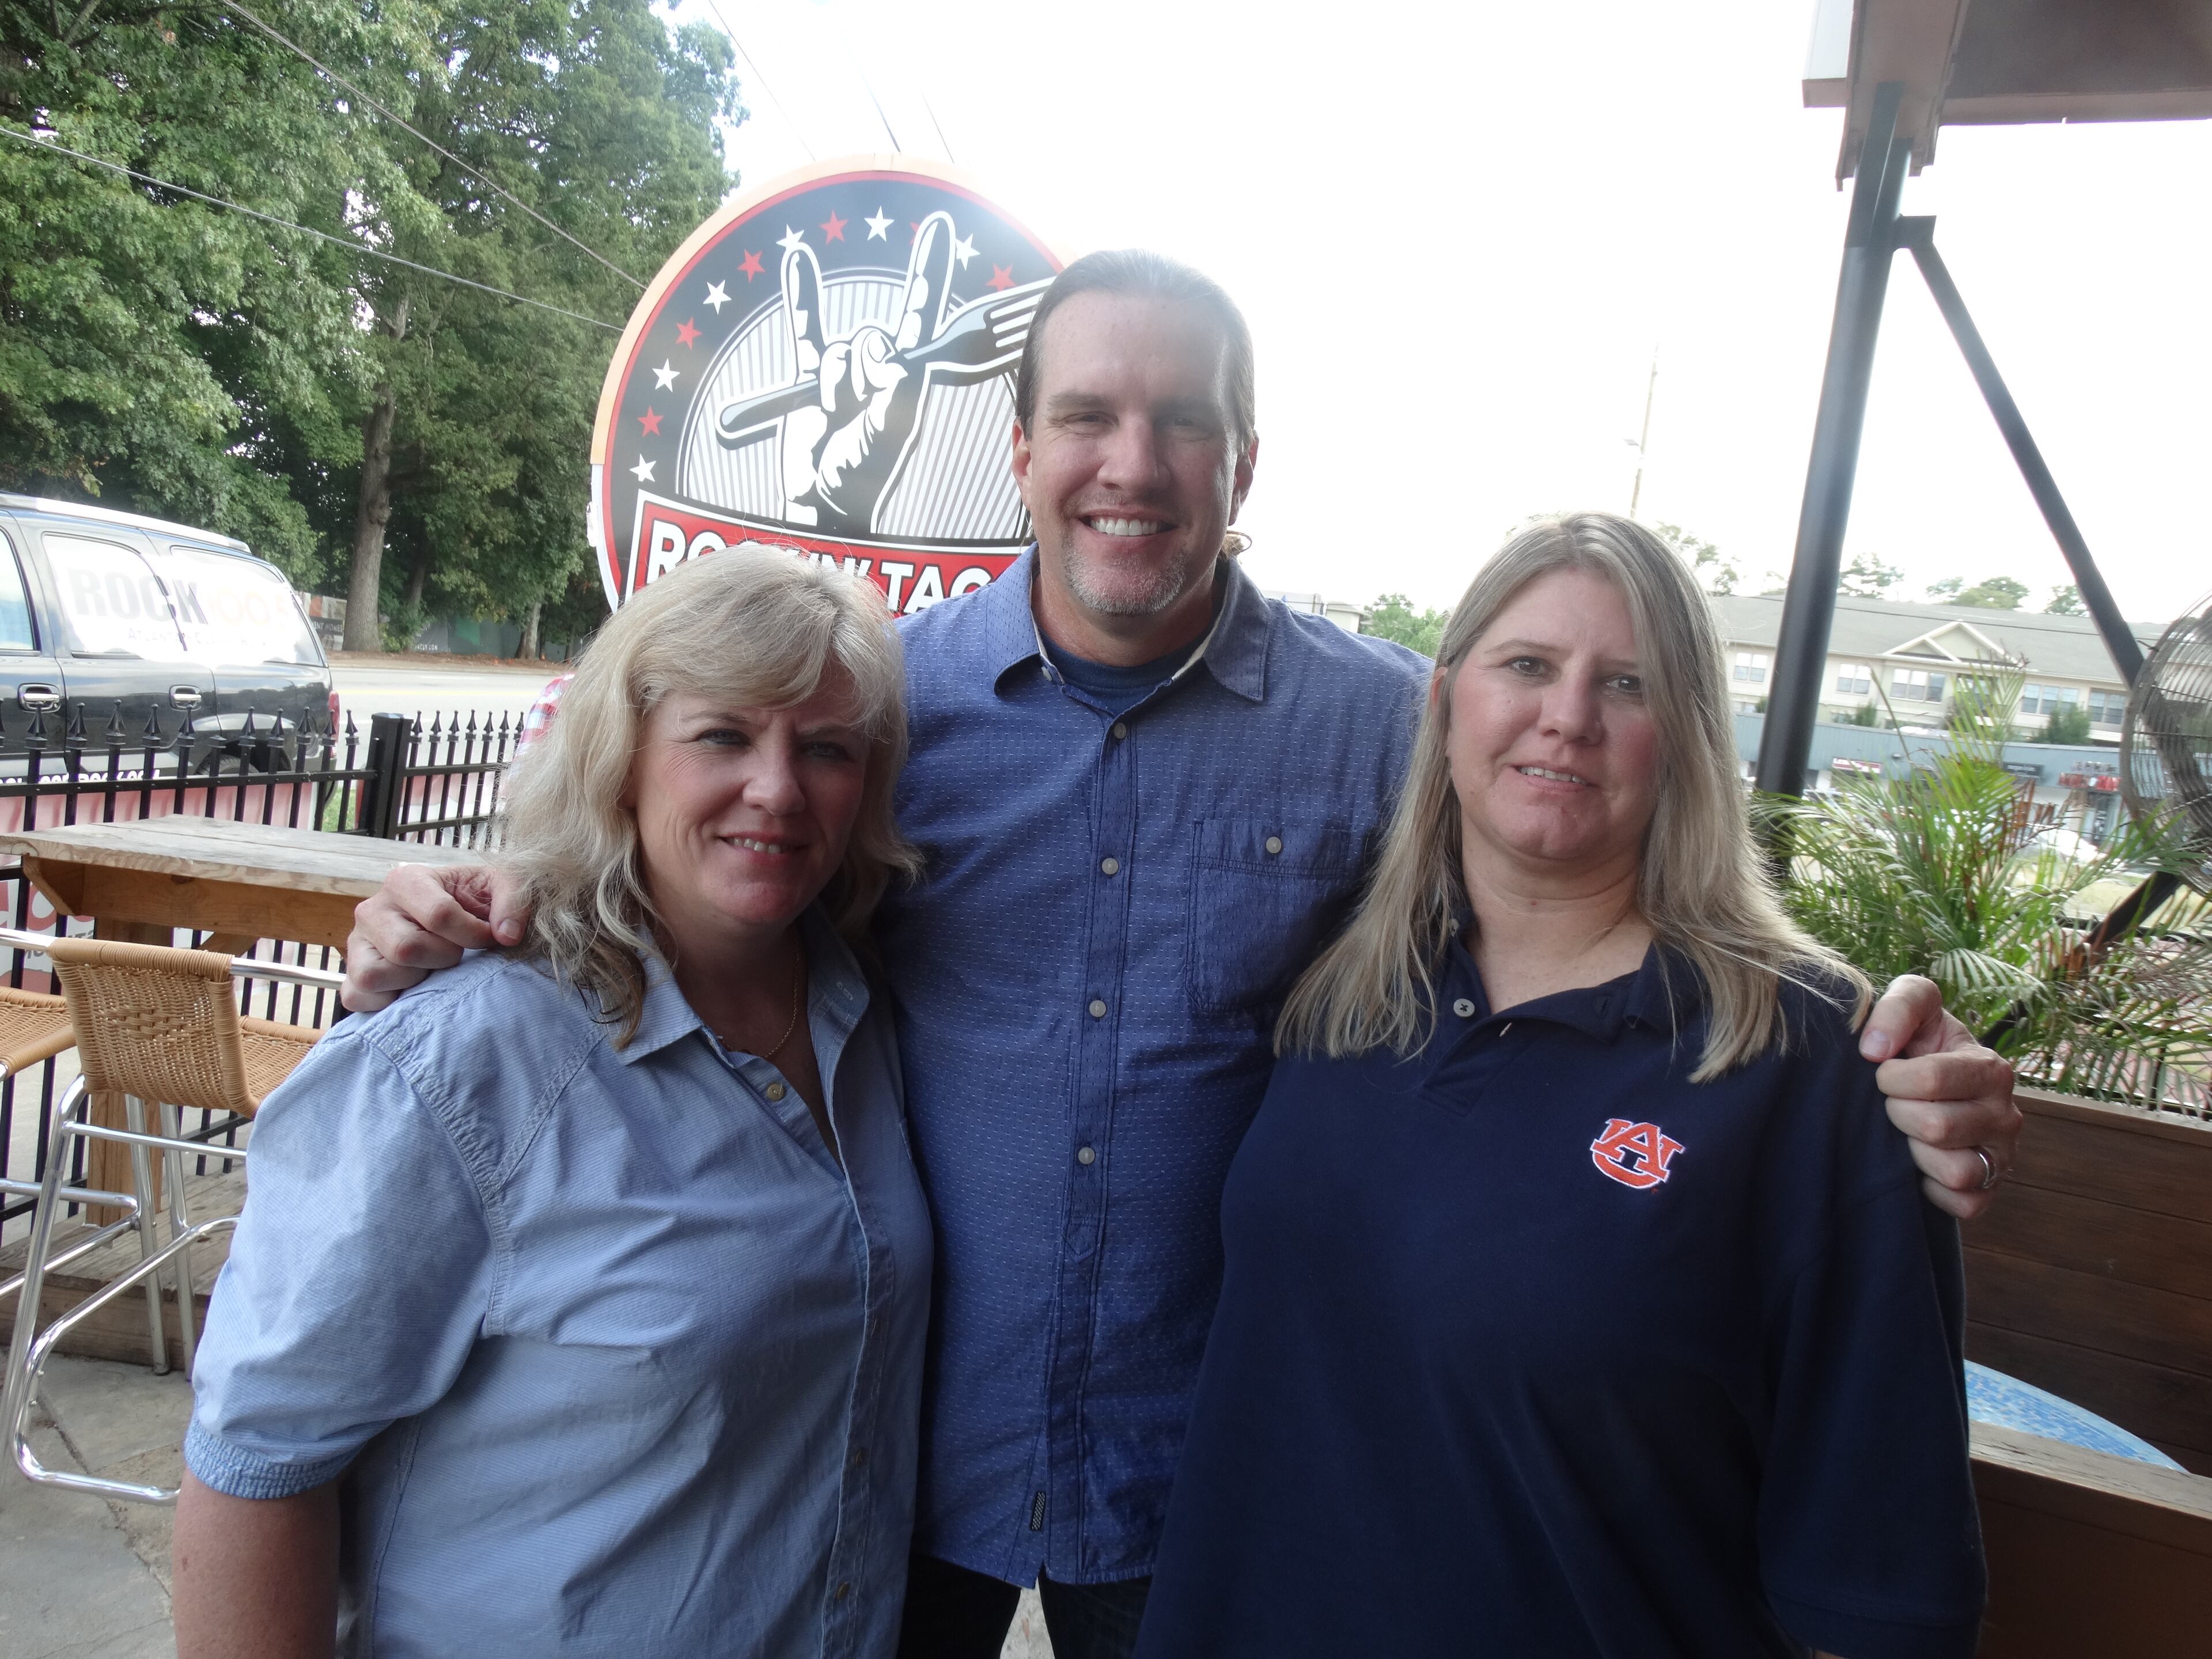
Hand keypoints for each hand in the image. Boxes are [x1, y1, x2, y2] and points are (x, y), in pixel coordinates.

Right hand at [340, 863, 529, 1012]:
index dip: (471, 934)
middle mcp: (373, 909)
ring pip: (375, 974)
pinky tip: (411, 988)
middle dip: (442, 957)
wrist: (449, 924)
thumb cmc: (472, 903)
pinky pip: (357, 997)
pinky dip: (387, 1001)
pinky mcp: (351, 976)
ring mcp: (357, 944)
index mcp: (406, 880)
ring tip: (430, 968)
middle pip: (406, 948)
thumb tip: (507, 935)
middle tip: (454, 953)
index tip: (487, 938)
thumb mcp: (500, 887)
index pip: (438, 915)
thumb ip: (513, 900)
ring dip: (414, 979)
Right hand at [715, 210, 1044, 536]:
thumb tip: (882, 352)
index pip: (924, 317)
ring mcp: (845, 371)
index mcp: (909, 378)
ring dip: (836, 380)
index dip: (928, 273)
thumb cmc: (863, 474)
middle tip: (861, 403)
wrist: (822, 502)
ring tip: (837, 414)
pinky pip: (806, 328)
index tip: (936, 230)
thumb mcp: (887, 432)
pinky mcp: (812, 377)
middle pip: (876, 335)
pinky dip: (802, 295)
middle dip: (867, 364)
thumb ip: (890, 388)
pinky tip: (799, 258)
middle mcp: (880, 369)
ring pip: (841, 347)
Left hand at [1861, 974, 2021, 1220]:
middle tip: (1892, 1103)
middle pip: (1938, 1127)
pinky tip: (1918, 1164)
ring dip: (1916, 1153)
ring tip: (1907, 1133)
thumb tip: (1874, 1048)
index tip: (1883, 1071)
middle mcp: (2006, 1114)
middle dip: (1898, 1113)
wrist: (1923, 1080)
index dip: (1891, 1077)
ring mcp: (2002, 1156)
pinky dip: (1933, 1190)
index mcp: (1990, 1068)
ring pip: (1955, 1171)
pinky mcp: (1989, 1190)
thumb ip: (1899, 1007)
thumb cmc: (1918, 1041)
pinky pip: (1963, 1205)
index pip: (1931, 1080)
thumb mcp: (1913, 1005)